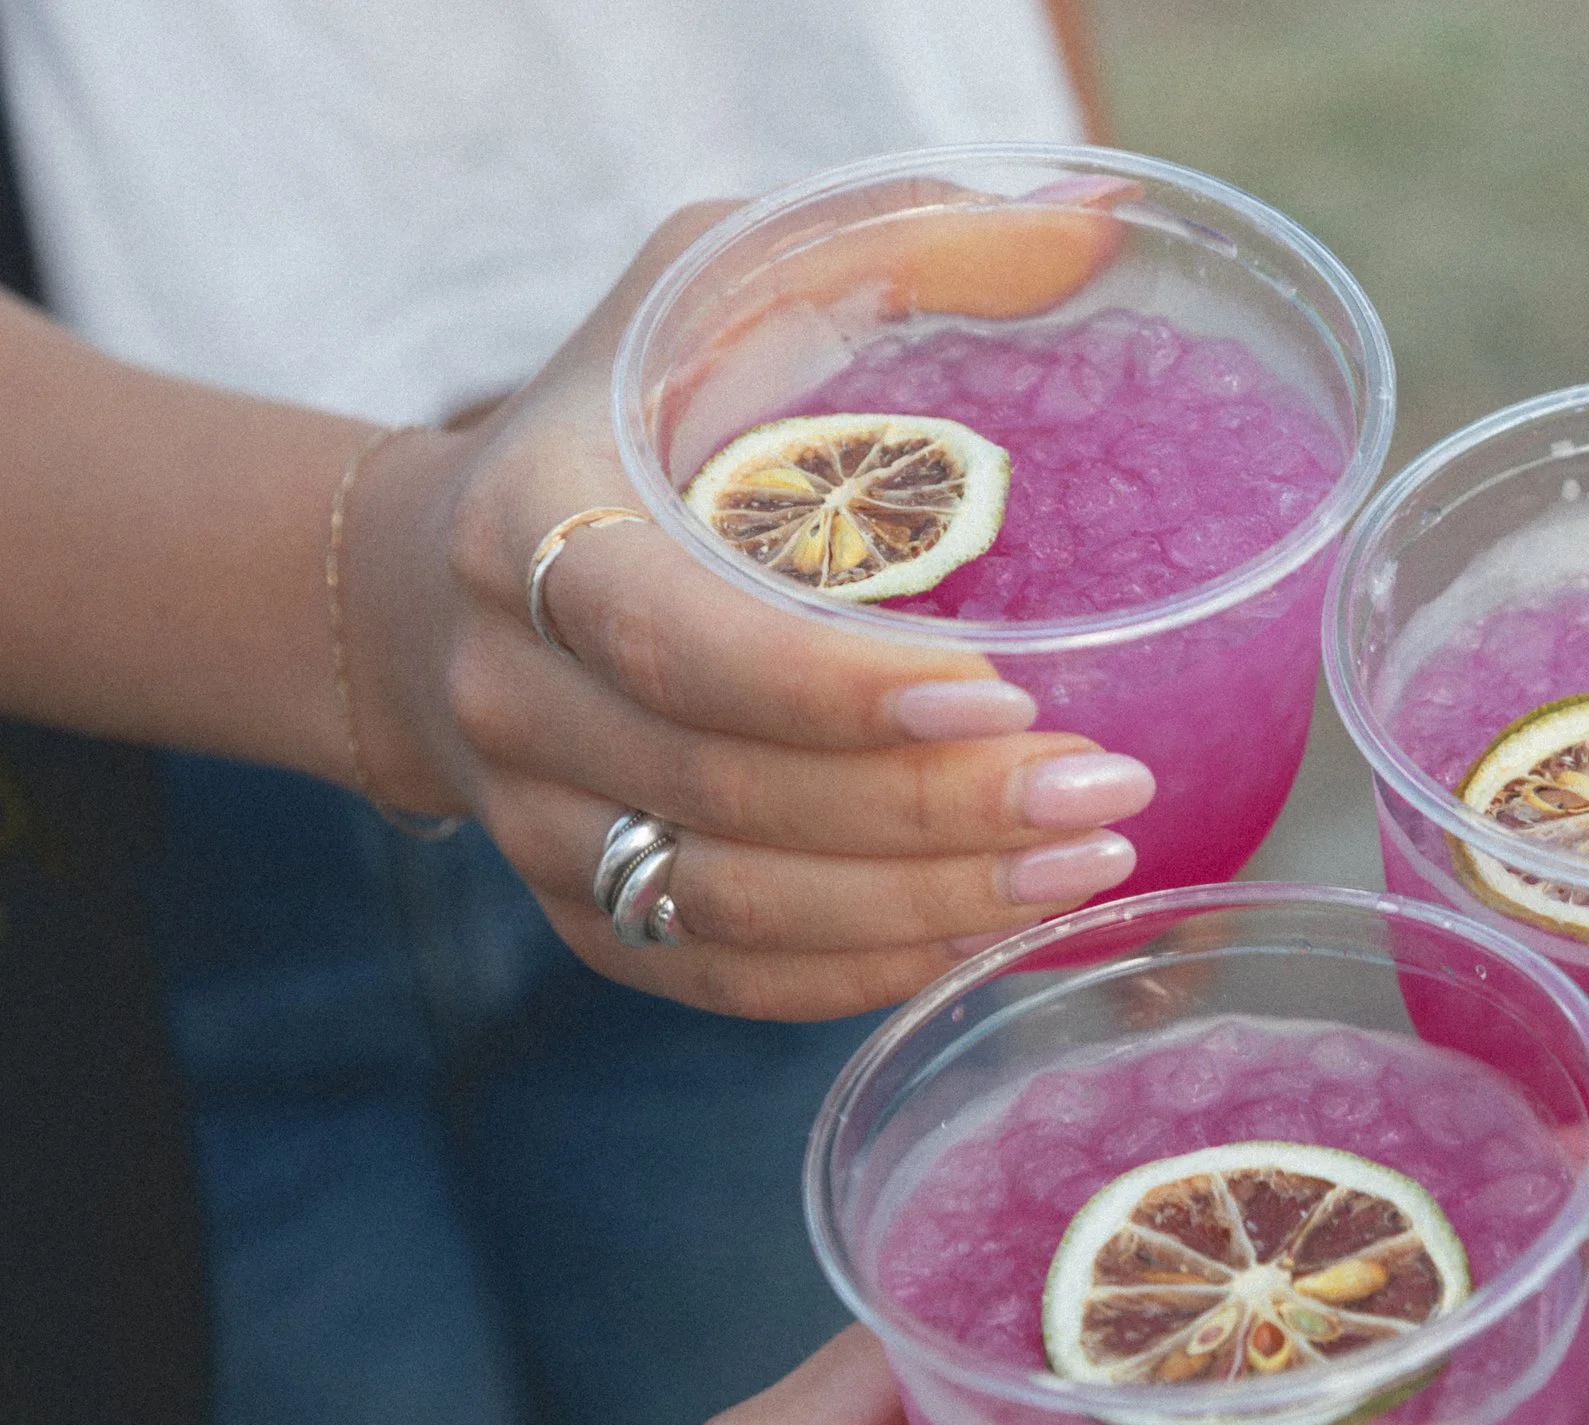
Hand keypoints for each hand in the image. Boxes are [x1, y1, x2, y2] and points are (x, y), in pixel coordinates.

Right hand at [341, 198, 1147, 1020]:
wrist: (431, 590)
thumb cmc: (615, 424)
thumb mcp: (706, 290)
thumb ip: (882, 252)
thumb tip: (1089, 229)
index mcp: (524, 532)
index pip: (672, 638)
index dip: (831, 686)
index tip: (1005, 688)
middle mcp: (509, 696)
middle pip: (725, 794)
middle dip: (932, 811)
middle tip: (1105, 793)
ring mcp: (537, 823)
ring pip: (732, 911)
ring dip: (921, 910)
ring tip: (1087, 869)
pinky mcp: (581, 914)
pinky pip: (720, 979)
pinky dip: (859, 975)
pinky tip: (989, 941)